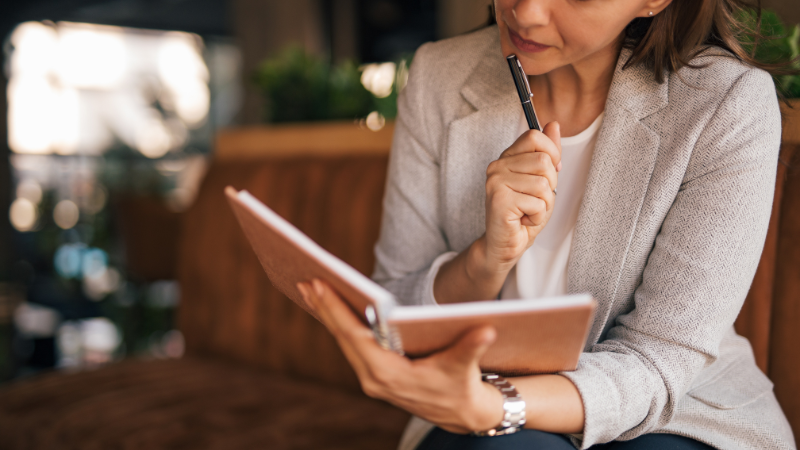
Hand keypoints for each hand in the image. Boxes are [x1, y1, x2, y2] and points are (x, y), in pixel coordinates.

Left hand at [297, 279, 504, 433]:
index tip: (318, 286)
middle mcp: (374, 379)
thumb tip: (486, 330)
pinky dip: (339, 324)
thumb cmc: (461, 387)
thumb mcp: (464, 367)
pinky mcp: (374, 375)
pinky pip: (351, 345)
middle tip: (305, 279)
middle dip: (323, 308)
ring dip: (327, 315)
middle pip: (342, 337)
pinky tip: (331, 308)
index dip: (336, 310)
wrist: (462, 414)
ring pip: (343, 341)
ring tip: (311, 288)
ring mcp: (371, 378)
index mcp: (389, 375)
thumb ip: (471, 348)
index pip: (355, 337)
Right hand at [481, 122, 561, 272]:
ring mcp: (496, 182)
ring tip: (528, 211)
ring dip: (544, 204)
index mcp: (506, 158)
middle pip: (544, 162)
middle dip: (549, 186)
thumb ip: (547, 153)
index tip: (547, 175)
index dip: (551, 154)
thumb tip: (554, 124)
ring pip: (543, 184)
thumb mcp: (541, 180)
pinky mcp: (499, 200)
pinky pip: (537, 203)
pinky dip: (537, 216)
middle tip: (534, 200)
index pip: (535, 137)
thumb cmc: (523, 214)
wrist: (504, 245)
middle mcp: (497, 166)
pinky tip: (522, 220)